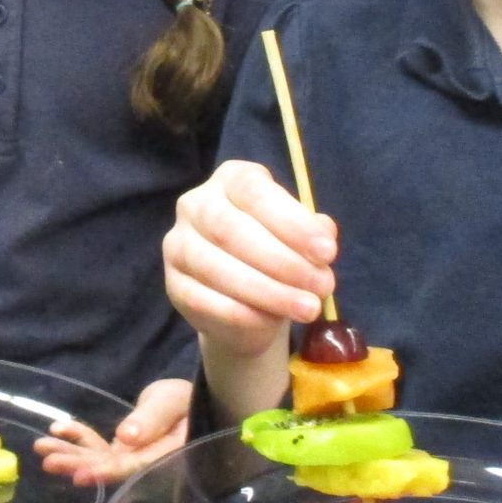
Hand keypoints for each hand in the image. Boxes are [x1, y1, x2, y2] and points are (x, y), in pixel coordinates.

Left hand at [37, 376, 192, 485]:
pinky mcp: (123, 454)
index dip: (108, 473)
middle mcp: (149, 466)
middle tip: (50, 461)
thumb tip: (128, 438)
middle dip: (80, 466)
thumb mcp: (171, 400)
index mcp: (170, 458)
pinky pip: (98, 450)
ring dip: (71, 454)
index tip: (79, 476)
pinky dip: (79, 438)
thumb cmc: (186, 399)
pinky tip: (58, 428)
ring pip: (101, 461)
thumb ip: (153, 418)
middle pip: (113, 470)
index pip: (136, 468)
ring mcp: (134, 461)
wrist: (188, 402)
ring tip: (41, 447)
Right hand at [163, 161, 335, 361]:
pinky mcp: (173, 285)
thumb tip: (324, 234)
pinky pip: (203, 299)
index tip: (328, 252)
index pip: (255, 192)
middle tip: (323, 286)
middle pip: (232, 229)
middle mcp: (195, 205)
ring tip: (307, 308)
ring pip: (217, 267)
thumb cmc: (276, 256)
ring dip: (268, 291)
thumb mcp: (300, 238)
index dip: (292, 222)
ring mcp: (178, 245)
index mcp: (230, 179)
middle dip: (284, 261)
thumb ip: (314, 232)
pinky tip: (271, 322)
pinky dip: (241, 312)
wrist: (246, 306)